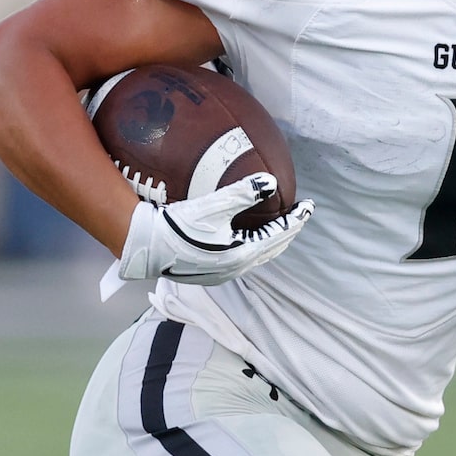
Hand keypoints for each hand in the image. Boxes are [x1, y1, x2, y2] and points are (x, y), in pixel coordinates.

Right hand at [113, 172, 311, 287]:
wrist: (147, 246)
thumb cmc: (177, 226)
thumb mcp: (212, 206)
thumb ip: (243, 193)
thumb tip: (270, 182)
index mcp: (242, 253)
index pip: (280, 234)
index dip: (296, 219)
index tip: (308, 205)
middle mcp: (236, 267)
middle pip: (273, 249)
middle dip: (288, 232)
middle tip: (298, 216)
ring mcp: (223, 273)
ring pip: (259, 256)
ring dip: (272, 241)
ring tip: (279, 227)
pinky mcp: (211, 272)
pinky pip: (244, 259)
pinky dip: (255, 246)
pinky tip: (249, 238)